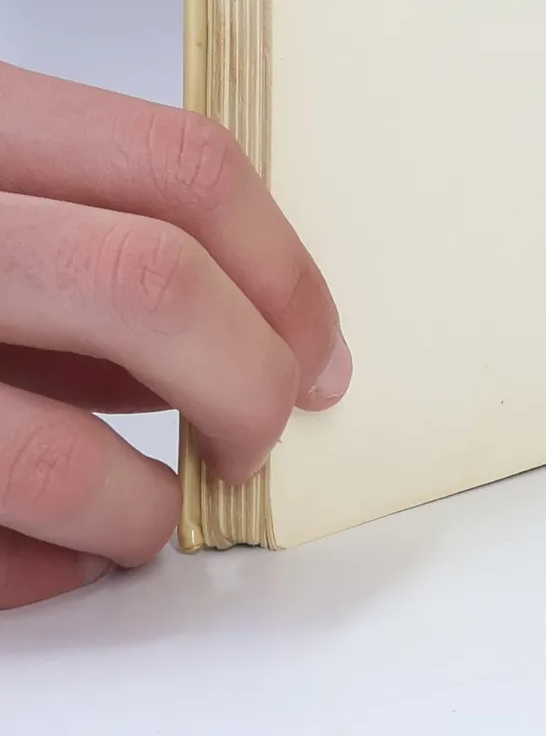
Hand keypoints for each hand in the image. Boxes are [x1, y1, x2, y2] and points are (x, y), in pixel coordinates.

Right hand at [0, 61, 349, 608]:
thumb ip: (84, 223)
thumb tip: (251, 322)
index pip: (183, 170)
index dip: (282, 267)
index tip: (323, 345)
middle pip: (147, 287)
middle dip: (243, 378)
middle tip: (265, 431)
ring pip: (47, 446)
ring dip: (135, 504)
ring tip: (150, 515)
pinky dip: (33, 566)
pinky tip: (57, 558)